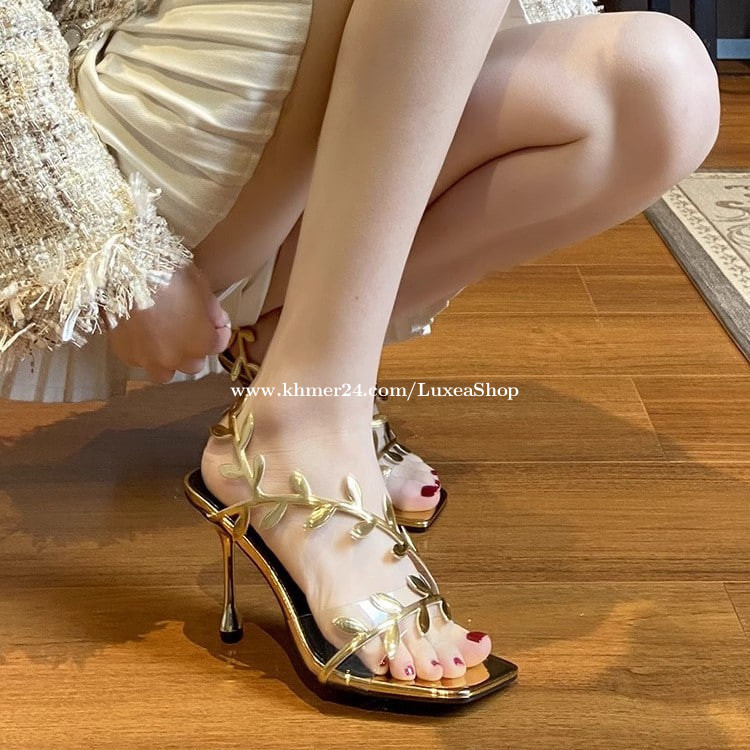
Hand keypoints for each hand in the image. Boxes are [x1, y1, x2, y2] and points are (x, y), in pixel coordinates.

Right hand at [106, 262, 232, 382]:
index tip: (216, 324)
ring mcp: (147, 359)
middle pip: (193, 364)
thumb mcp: (200, 286)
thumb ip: (213, 311)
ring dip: (168, 360)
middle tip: (189, 330)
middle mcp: (175, 358)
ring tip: (164, 340)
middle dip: (194, 349)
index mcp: (200, 342)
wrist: (123, 269)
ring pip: (164, 372)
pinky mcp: (124, 354)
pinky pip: (139, 362)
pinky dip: (144, 352)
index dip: (219, 333)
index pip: (218, 346)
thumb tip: (217, 323)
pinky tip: (142, 334)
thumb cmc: (167, 273)